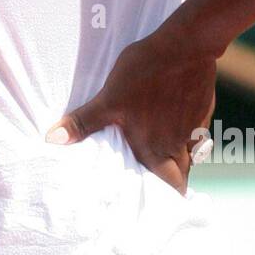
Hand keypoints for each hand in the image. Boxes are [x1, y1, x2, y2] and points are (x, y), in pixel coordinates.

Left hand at [44, 30, 216, 195]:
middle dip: (172, 185)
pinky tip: (173, 128)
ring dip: (178, 161)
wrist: (185, 46)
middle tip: (159, 186)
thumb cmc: (145, 73)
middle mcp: (178, 146)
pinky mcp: (202, 112)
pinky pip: (195, 135)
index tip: (158, 208)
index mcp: (155, 150)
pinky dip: (186, 138)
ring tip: (162, 160)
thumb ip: (83, 122)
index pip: (169, 189)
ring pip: (189, 156)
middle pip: (181, 177)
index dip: (166, 201)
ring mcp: (194, 129)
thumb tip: (52, 140)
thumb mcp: (108, 98)